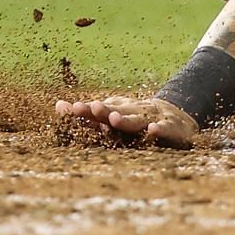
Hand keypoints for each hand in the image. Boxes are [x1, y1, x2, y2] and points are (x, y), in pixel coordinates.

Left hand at [54, 95, 197, 147]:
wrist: (177, 117)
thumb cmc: (139, 119)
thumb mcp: (115, 116)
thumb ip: (88, 115)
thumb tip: (57, 105)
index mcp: (119, 110)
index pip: (100, 110)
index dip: (87, 110)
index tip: (72, 108)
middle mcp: (134, 111)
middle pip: (117, 111)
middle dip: (104, 111)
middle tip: (91, 108)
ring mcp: (152, 118)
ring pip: (138, 119)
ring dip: (127, 119)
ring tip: (114, 119)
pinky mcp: (170, 127)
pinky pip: (165, 128)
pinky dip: (159, 128)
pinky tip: (152, 129)